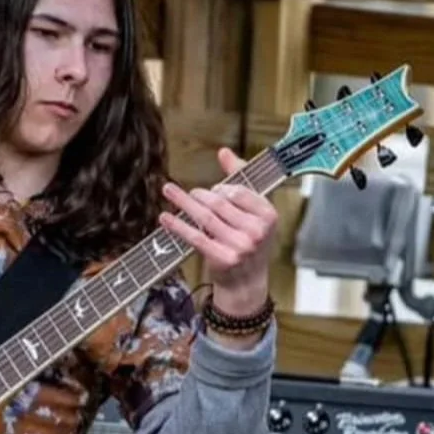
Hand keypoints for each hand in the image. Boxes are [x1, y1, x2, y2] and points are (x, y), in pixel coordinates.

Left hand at [159, 147, 277, 315]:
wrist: (247, 281)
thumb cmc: (249, 240)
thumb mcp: (254, 211)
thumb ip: (241, 179)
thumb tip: (224, 152)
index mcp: (268, 215)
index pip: (239, 191)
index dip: (222, 188)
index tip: (213, 190)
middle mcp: (257, 231)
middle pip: (219, 203)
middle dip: (200, 195)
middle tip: (191, 193)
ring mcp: (241, 247)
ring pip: (205, 218)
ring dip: (184, 203)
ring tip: (169, 192)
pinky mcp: (223, 259)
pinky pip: (196, 237)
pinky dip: (178, 226)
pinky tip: (165, 217)